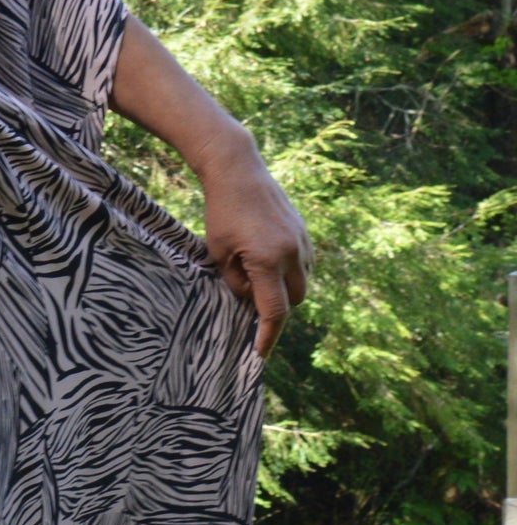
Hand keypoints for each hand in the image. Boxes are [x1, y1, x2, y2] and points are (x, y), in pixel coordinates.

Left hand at [196, 135, 311, 358]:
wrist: (238, 170)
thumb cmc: (221, 212)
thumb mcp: (219, 253)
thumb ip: (236, 283)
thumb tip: (251, 302)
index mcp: (268, 260)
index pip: (274, 311)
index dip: (267, 336)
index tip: (260, 354)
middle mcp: (292, 253)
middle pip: (294, 301)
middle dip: (277, 309)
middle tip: (252, 306)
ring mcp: (302, 241)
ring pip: (303, 282)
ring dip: (286, 290)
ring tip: (259, 280)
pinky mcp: (305, 231)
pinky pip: (305, 264)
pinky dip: (291, 272)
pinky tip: (270, 264)